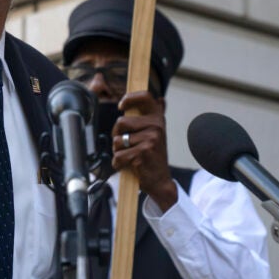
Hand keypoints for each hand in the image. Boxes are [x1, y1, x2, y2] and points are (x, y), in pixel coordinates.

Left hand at [111, 91, 176, 210]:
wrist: (160, 181)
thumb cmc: (152, 156)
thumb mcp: (156, 135)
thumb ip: (153, 117)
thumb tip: (161, 99)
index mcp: (158, 119)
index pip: (145, 97)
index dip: (130, 98)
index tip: (121, 106)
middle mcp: (156, 127)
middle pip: (121, 122)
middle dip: (117, 135)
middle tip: (128, 145)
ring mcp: (150, 140)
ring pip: (117, 140)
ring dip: (118, 151)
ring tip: (130, 156)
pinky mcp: (141, 153)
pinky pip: (117, 156)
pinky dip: (118, 163)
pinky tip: (129, 166)